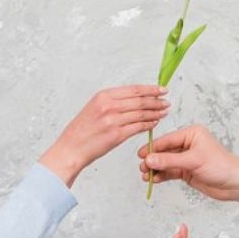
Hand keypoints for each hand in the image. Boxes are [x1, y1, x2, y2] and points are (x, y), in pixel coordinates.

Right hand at [40, 85, 169, 186]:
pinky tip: (155, 123)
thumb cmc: (82, 130)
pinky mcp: (116, 135)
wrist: (71, 148)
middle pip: (140, 100)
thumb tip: (134, 99)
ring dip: (156, 113)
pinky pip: (138, 127)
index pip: (134, 89)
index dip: (151, 89)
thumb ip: (113, 102)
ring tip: (164, 112)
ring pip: (142, 114)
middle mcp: (109, 105)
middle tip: (167, 102)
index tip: (162, 90)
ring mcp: (113, 120)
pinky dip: (149, 124)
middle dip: (157, 101)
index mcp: (103, 95)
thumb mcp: (95, 108)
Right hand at [137, 125, 238, 200]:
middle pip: (164, 151)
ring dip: (156, 169)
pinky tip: (153, 180)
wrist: (234, 183)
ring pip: (166, 163)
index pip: (167, 140)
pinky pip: (170, 171)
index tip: (140, 155)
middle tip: (142, 168)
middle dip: (153, 160)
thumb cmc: (220, 166)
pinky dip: (162, 175)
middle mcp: (188, 144)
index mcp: (191, 134)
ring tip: (145, 176)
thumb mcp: (192, 161)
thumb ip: (169, 161)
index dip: (153, 148)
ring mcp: (187, 158)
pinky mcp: (187, 171)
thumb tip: (149, 160)